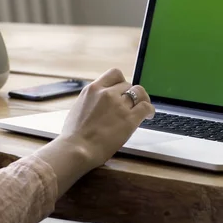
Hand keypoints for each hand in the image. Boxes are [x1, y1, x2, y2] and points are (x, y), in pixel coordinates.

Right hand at [34, 69, 154, 196]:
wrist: (77, 148)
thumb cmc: (73, 135)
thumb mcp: (78, 108)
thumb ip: (91, 101)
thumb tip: (97, 104)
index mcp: (93, 89)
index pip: (114, 74)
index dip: (121, 82)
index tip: (123, 89)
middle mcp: (107, 93)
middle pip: (127, 85)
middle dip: (129, 94)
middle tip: (131, 104)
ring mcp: (119, 105)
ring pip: (139, 93)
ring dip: (142, 100)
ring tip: (143, 107)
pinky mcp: (129, 119)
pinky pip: (146, 107)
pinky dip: (149, 110)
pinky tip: (149, 116)